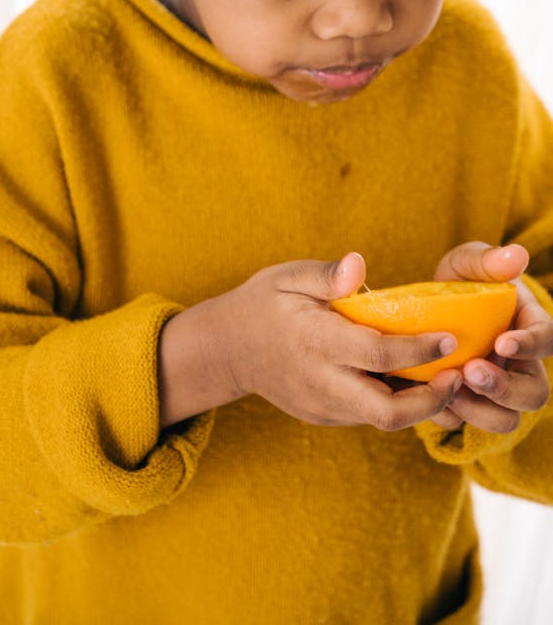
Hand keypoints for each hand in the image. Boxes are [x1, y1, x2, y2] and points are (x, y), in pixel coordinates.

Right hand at [215, 252, 461, 430]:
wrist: (226, 349)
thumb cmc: (263, 304)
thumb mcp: (287, 276)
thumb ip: (325, 274)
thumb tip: (358, 264)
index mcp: (316, 342)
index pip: (378, 353)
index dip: (420, 350)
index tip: (450, 337)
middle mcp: (322, 382)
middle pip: (388, 412)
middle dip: (432, 400)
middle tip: (459, 375)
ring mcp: (323, 405)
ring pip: (383, 419)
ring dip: (419, 405)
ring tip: (446, 379)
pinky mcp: (324, 415)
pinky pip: (368, 415)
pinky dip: (395, 403)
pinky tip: (412, 382)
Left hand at [430, 241, 552, 432]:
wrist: (422, 310)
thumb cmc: (458, 282)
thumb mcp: (467, 263)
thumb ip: (488, 260)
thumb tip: (518, 255)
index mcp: (528, 327)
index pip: (546, 339)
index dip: (529, 345)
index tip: (502, 342)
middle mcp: (519, 366)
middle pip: (533, 393)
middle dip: (505, 388)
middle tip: (471, 370)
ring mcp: (495, 390)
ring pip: (505, 419)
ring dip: (479, 410)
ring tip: (448, 389)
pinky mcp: (467, 405)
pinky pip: (466, 425)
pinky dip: (448, 416)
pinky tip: (427, 396)